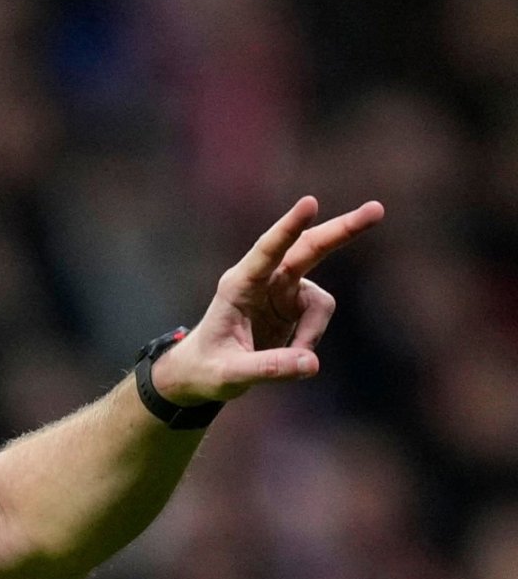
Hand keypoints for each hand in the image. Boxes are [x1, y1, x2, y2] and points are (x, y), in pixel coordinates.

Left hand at [153, 195, 385, 405]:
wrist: (201, 372)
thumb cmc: (206, 368)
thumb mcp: (229, 375)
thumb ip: (267, 369)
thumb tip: (311, 363)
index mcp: (238, 285)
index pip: (266, 251)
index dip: (288, 227)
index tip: (309, 203)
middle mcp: (263, 280)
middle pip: (309, 249)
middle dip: (342, 230)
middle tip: (377, 209)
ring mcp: (283, 290)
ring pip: (321, 300)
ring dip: (313, 330)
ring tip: (289, 359)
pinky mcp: (296, 304)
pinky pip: (319, 319)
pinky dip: (311, 339)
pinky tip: (291, 355)